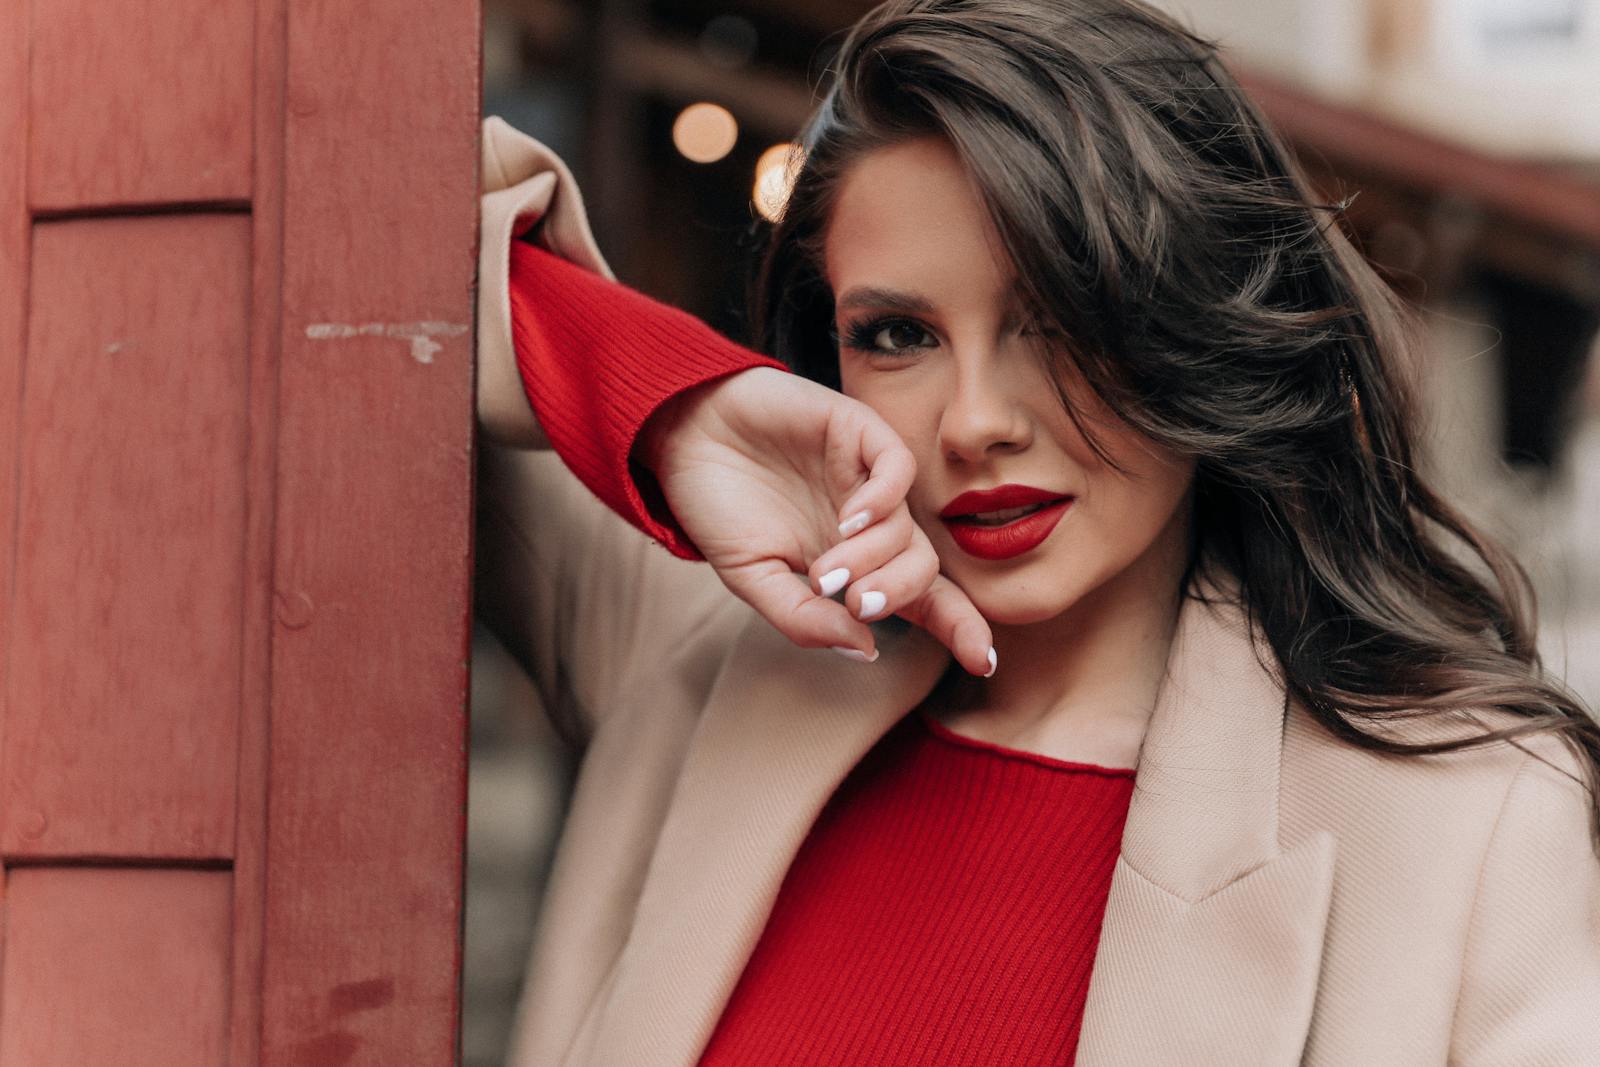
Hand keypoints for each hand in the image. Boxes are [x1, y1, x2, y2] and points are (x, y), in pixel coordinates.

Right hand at [638, 367, 993, 673]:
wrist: (682, 436)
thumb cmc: (718, 507)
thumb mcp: (752, 578)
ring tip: (827, 569)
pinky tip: (849, 518)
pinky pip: (898, 468)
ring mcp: (865, 478)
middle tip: (857, 605)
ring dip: (875, 557)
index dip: (958, 627)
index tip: (983, 663)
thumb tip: (865, 648)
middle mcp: (869, 524)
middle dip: (898, 595)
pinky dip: (883, 499)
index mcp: (853, 564)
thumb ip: (804, 618)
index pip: (922, 600)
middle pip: (922, 569)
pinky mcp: (857, 432)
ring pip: (908, 527)